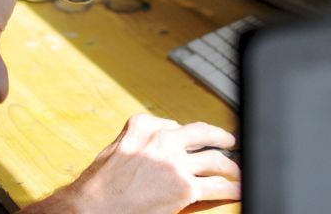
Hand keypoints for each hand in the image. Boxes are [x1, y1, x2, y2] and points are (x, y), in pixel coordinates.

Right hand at [22, 114, 240, 213]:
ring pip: (215, 160)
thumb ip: (138, 140)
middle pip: (202, 133)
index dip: (188, 137)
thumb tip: (154, 142)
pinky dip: (231, 189)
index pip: (176, 126)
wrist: (93, 207)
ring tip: (236, 172)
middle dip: (220, 137)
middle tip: (229, 141)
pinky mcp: (185, 188)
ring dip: (230, 167)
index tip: (196, 142)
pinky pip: (216, 186)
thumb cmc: (99, 183)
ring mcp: (176, 163)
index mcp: (144, 125)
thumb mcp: (115, 147)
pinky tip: (237, 191)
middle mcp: (163, 139)